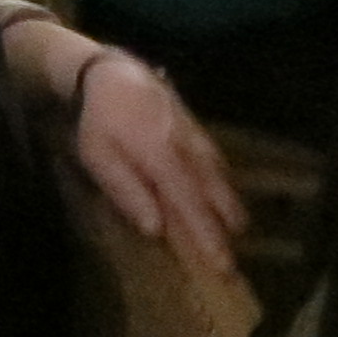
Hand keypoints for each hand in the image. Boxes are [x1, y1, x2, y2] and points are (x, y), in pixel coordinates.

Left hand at [69, 47, 245, 284]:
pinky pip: (215, 160)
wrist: (113, 73)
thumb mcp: (99, 157)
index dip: (208, 236)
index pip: (191, 205)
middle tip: (235, 260)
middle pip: (213, 194)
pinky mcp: (196, 129)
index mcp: (162, 159)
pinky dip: (224, 181)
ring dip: (229, 205)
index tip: (222, 263)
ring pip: (219, 177)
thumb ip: (127, 191)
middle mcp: (186, 150)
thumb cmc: (99, 120)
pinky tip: (225, 194)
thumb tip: (156, 228)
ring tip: (238, 232)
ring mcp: (195, 137)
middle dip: (225, 227)